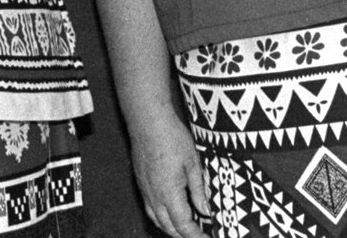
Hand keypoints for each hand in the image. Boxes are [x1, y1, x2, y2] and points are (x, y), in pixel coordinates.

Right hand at [130, 107, 210, 237]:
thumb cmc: (171, 137)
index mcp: (169, 194)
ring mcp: (145, 189)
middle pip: (168, 227)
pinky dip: (161, 217)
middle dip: (184, 236)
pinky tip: (169, 212)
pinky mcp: (141, 181)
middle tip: (199, 235)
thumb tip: (205, 210)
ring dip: (171, 228)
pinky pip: (150, 208)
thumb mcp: (193, 164)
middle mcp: (154, 196)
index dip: (196, 236)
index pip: (183, 225)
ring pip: (157, 219)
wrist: (147, 120)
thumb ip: (199, 190)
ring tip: (186, 229)